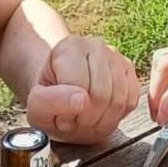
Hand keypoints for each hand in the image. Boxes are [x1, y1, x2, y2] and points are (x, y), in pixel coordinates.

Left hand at [26, 34, 140, 143]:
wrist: (63, 93)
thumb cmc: (50, 100)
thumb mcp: (36, 107)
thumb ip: (48, 102)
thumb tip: (81, 100)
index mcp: (69, 47)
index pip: (78, 87)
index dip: (70, 112)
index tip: (61, 117)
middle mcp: (96, 45)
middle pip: (102, 94)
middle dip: (88, 119)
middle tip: (76, 121)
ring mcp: (116, 56)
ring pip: (120, 100)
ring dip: (103, 121)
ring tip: (87, 119)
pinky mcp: (130, 70)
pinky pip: (131, 101)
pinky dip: (118, 116)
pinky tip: (102, 114)